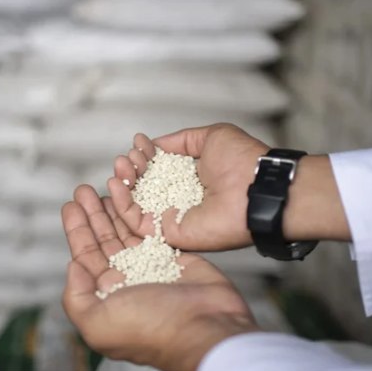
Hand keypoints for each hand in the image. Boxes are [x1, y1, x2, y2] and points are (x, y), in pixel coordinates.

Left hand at [61, 185, 258, 370]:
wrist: (204, 326)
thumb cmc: (152, 328)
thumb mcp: (98, 323)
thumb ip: (76, 297)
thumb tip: (73, 266)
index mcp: (106, 296)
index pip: (85, 257)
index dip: (77, 230)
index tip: (70, 205)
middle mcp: (126, 280)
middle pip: (104, 240)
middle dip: (92, 214)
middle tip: (84, 189)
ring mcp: (150, 266)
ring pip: (126, 231)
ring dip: (113, 209)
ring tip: (103, 187)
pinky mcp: (173, 255)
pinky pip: (151, 229)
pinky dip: (140, 212)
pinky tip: (132, 196)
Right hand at [107, 123, 268, 250]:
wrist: (256, 188)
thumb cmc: (242, 161)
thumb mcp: (211, 137)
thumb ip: (181, 141)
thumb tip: (156, 144)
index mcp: (191, 178)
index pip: (158, 169)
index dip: (144, 156)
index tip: (138, 143)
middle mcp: (180, 199)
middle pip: (143, 187)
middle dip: (130, 169)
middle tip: (126, 157)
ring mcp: (173, 218)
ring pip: (135, 204)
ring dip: (122, 184)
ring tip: (119, 167)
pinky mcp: (168, 234)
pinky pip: (136, 223)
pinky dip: (121, 204)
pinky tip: (116, 184)